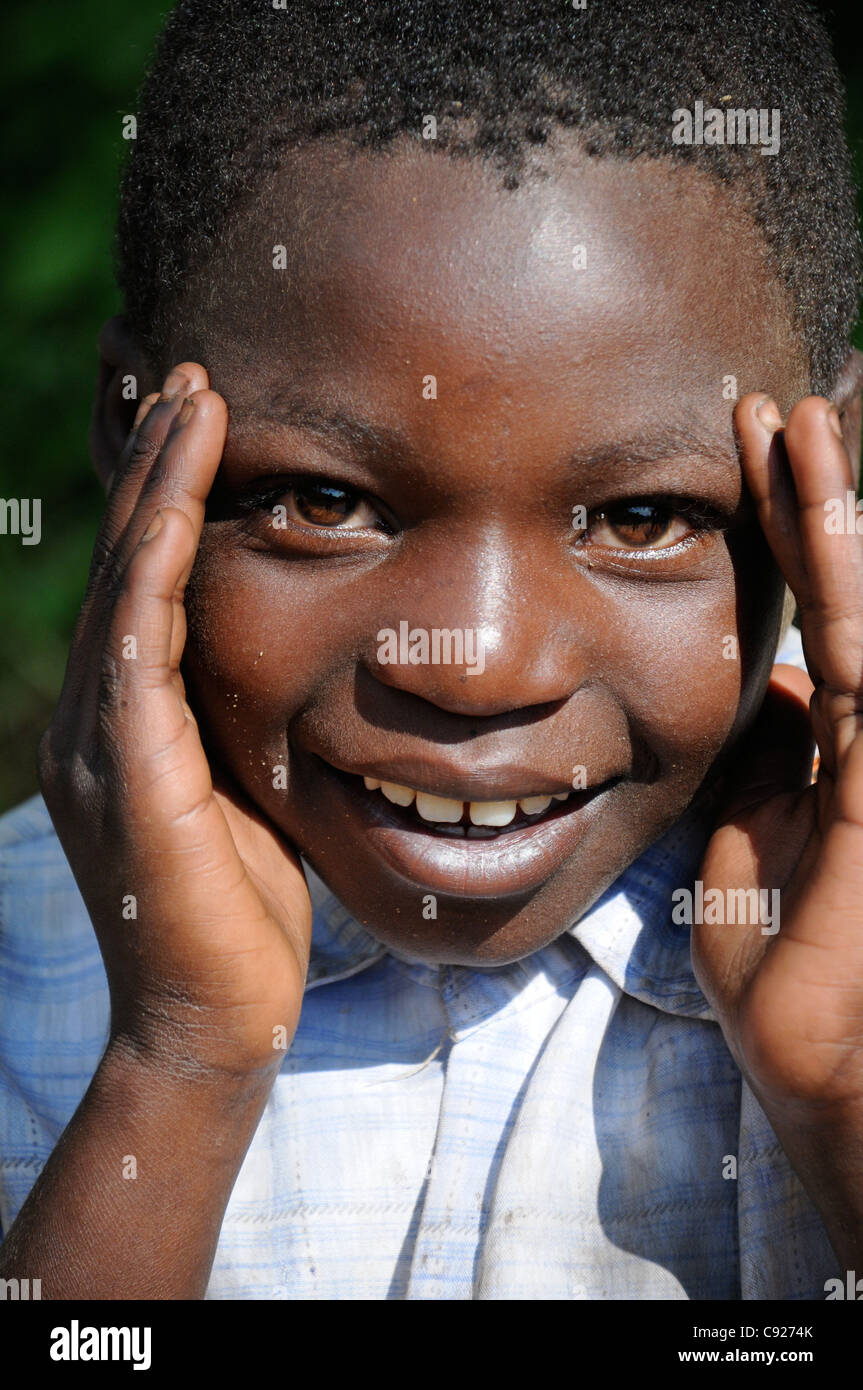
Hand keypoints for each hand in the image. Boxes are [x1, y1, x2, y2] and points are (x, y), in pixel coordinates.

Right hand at [38, 363, 311, 1078]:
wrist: (215, 1021)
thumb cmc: (245, 912)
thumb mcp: (248, 791)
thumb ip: (244, 720)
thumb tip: (295, 656)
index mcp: (127, 718)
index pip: (144, 580)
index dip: (167, 493)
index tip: (201, 416)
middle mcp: (96, 716)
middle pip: (123, 560)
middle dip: (154, 463)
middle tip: (188, 374)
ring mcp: (97, 743)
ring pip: (124, 586)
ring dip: (154, 488)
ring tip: (189, 400)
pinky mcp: (122, 774)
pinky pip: (135, 652)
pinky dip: (154, 571)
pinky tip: (175, 507)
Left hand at [693, 392, 862, 1134]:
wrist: (822, 1063)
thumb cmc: (787, 971)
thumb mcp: (745, 848)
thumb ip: (760, 768)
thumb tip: (769, 690)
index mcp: (831, 747)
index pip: (809, 619)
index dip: (785, 542)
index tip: (744, 465)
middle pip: (843, 593)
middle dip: (809, 500)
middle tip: (775, 411)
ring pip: (860, 602)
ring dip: (829, 508)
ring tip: (795, 420)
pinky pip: (855, 649)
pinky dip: (843, 569)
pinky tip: (822, 495)